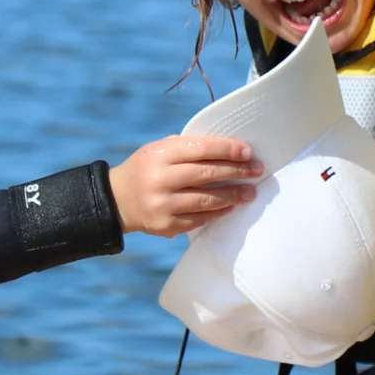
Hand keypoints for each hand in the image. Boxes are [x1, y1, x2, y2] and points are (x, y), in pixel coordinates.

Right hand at [110, 135, 261, 236]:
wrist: (116, 200)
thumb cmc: (147, 168)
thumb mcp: (159, 150)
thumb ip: (188, 148)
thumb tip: (229, 150)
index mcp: (160, 155)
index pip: (201, 148)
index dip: (227, 150)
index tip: (247, 152)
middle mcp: (160, 179)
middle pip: (207, 174)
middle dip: (237, 172)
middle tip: (257, 170)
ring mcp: (162, 204)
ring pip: (206, 200)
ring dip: (233, 195)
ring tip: (250, 192)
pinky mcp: (165, 225)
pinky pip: (199, 219)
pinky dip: (218, 213)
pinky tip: (231, 207)